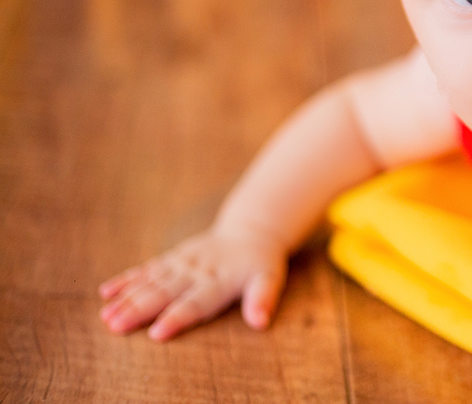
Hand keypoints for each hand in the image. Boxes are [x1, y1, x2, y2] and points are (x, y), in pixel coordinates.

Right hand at [99, 224, 287, 340]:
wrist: (251, 232)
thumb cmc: (260, 264)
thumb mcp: (270, 279)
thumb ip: (263, 299)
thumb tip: (261, 322)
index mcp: (219, 281)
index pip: (195, 303)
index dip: (176, 318)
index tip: (156, 333)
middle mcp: (196, 272)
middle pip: (165, 293)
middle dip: (139, 310)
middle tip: (116, 326)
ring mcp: (182, 264)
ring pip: (151, 281)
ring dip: (127, 297)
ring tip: (106, 315)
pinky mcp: (173, 258)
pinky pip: (147, 269)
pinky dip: (127, 279)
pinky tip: (106, 292)